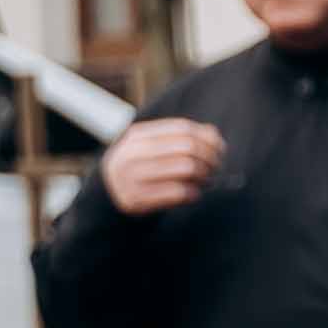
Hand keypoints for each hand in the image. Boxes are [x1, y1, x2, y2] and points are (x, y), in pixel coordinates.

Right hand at [99, 117, 225, 215]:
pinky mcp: (135, 198)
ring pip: (186, 168)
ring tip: (206, 180)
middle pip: (187, 147)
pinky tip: (194, 193)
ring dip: (204, 175)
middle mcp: (132, 153)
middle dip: (210, 157)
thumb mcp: (152, 148)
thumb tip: (214, 135)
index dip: (208, 138)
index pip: (183, 128)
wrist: (108, 196)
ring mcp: (131, 176)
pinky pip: (178, 192)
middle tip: (216, 167)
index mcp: (137, 136)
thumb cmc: (142, 169)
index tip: (220, 149)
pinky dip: (194, 192)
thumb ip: (180, 138)